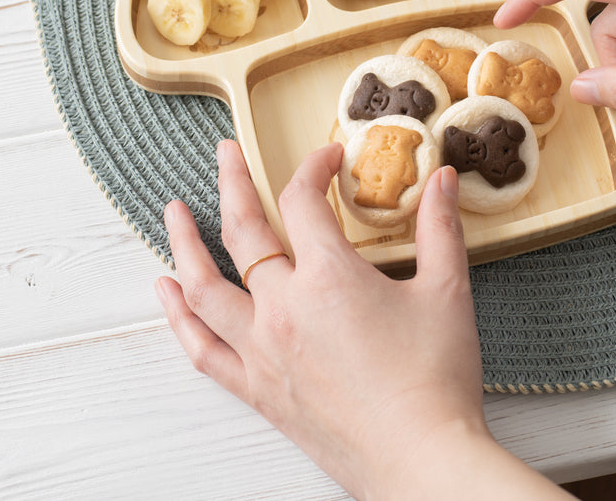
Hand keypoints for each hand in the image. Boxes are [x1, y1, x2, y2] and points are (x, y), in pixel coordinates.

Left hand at [157, 141, 558, 499]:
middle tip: (225, 154)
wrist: (420, 462)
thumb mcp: (447, 293)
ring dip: (184, 243)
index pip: (303, 201)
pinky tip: (169, 292)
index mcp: (328, 277)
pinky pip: (203, 348)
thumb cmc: (436, 383)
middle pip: (242, 230)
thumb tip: (441, 179)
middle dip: (232, 182)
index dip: (313, 169)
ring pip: (204, 286)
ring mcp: (263, 350)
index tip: (328, 160)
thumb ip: (440, 229)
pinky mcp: (258, 389)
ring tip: (174, 212)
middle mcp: (283, 308)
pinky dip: (179, 316)